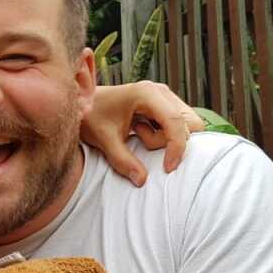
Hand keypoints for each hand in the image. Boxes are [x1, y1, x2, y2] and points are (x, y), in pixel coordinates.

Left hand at [81, 81, 204, 185]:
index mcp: (147, 93)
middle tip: (139, 140)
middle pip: (188, 124)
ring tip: (138, 133)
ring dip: (166, 139)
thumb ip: (122, 160)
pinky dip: (165, 136)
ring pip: (186, 126)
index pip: (175, 122)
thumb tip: (141, 180)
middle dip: (170, 141)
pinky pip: (178, 126)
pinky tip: (141, 131)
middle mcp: (160, 92)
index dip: (176, 147)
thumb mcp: (104, 139)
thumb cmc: (92, 116)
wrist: (84, 104)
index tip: (167, 168)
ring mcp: (164, 97)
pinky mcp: (164, 105)